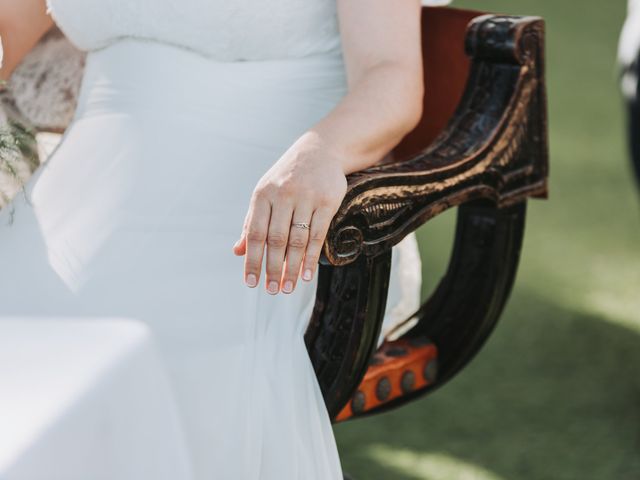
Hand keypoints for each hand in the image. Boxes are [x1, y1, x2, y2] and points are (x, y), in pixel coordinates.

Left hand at [233, 132, 346, 293]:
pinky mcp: (327, 202)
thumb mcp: (264, 194)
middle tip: (272, 291)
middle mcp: (283, 195)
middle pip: (276, 240)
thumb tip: (238, 252)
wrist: (320, 151)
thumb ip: (251, 223)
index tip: (251, 283)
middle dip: (273, 269)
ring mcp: (306, 197)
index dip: (253, 259)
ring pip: (297, 240)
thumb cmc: (287, 177)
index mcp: (262, 195)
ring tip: (287, 288)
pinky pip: (318, 235)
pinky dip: (311, 258)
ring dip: (292, 268)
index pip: (255, 233)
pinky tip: (306, 274)